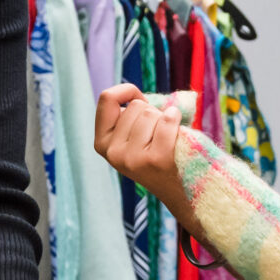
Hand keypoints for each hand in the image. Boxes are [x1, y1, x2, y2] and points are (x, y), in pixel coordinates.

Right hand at [93, 85, 195, 224]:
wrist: (177, 188)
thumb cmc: (157, 152)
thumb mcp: (132, 135)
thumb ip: (127, 114)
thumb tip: (134, 94)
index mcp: (102, 143)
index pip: (107, 98)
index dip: (127, 91)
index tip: (140, 99)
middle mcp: (112, 152)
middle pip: (136, 106)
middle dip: (151, 113)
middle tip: (157, 135)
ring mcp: (132, 158)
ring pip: (151, 113)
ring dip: (164, 120)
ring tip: (166, 140)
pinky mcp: (155, 160)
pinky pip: (167, 121)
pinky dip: (175, 119)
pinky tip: (177, 134)